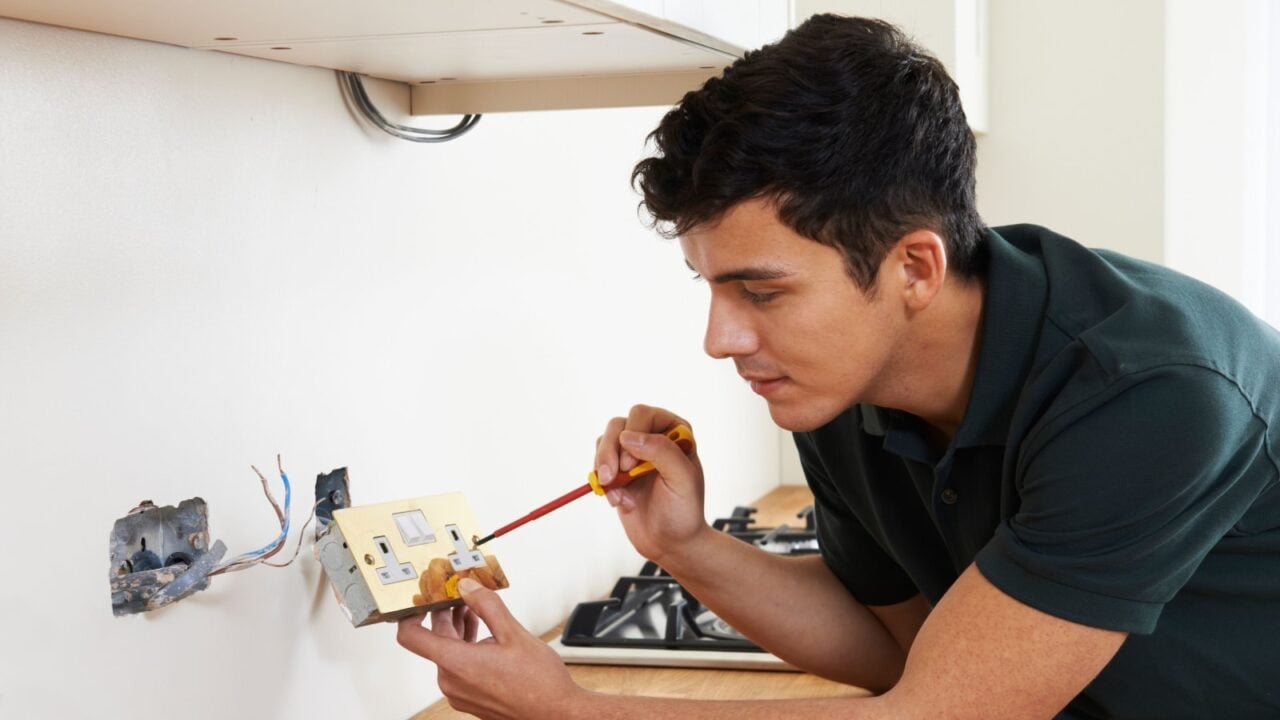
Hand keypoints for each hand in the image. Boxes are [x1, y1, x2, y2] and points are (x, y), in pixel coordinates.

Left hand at [396, 578, 586, 719]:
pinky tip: (484, 637)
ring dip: (458, 631)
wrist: (555, 713)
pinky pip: (458, 668)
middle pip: (434, 641)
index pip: (411, 636)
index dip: (410, 614)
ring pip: (448, 654)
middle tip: (459, 595)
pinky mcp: (469, 698)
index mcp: (456, 664)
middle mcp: (451, 681)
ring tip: (475, 612)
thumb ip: (486, 605)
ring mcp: (459, 693)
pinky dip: (466, 649)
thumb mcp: (513, 633)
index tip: (420, 600)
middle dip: (446, 616)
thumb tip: (466, 588)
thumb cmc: (539, 682)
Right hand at [594, 404, 708, 567]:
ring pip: (605, 441)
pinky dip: (601, 481)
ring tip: (615, 492)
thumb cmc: (683, 511)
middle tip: (612, 477)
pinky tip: (618, 500)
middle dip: (610, 451)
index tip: (630, 465)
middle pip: (618, 425)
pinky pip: (598, 463)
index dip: (633, 434)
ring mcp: (632, 454)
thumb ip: (662, 452)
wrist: (670, 543)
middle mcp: (652, 437)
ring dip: (603, 466)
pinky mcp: (617, 471)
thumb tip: (628, 437)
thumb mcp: (682, 480)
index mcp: (674, 432)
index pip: (644, 415)